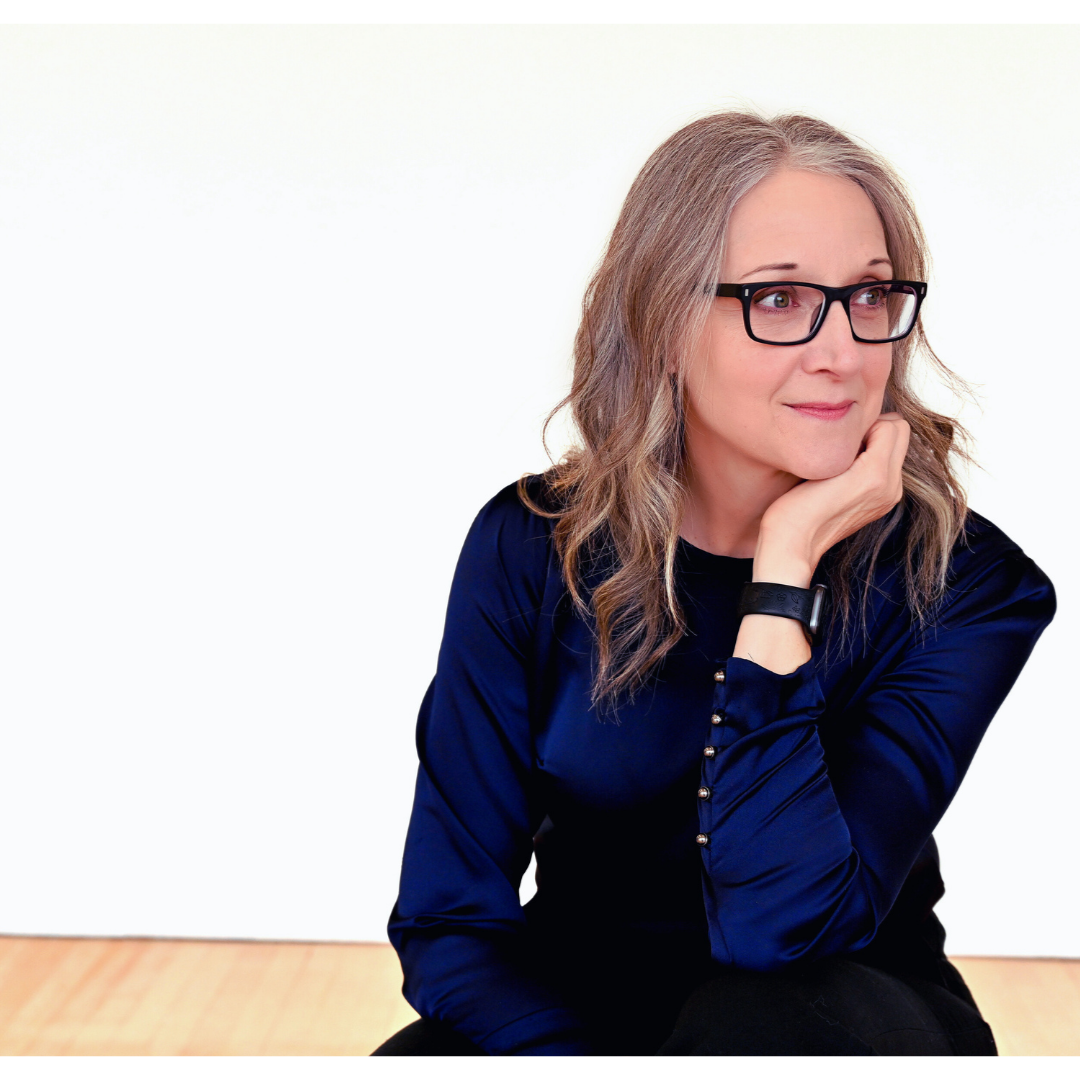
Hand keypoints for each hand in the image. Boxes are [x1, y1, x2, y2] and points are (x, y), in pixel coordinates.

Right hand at [754, 413, 910, 587]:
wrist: (792, 545)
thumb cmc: (796, 506)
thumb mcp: (825, 465)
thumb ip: (853, 442)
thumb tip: (865, 426)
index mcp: (878, 476)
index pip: (892, 425)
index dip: (864, 424)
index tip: (842, 439)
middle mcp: (891, 487)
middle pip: (900, 434)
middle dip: (876, 431)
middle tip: (846, 444)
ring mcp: (887, 498)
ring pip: (894, 449)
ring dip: (873, 445)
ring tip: (844, 459)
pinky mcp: (879, 504)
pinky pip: (887, 467)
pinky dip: (871, 461)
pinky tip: (845, 474)